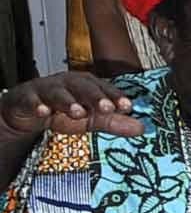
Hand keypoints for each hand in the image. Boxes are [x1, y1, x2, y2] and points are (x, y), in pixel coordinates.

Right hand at [0, 71, 144, 141]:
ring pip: (57, 92)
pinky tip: (43, 111)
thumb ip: (113, 122)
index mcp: (87, 84)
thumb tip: (141, 129)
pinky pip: (31, 100)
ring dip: (68, 101)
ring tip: (78, 112)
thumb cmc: (62, 111)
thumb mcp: (90, 119)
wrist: (27, 111)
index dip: (115, 96)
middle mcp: (68, 83)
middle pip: (83, 86)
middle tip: (107, 108)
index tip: (127, 106)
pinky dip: (37, 105)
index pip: (104, 88)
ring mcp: (46, 89)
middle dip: (95, 96)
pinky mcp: (26, 98)